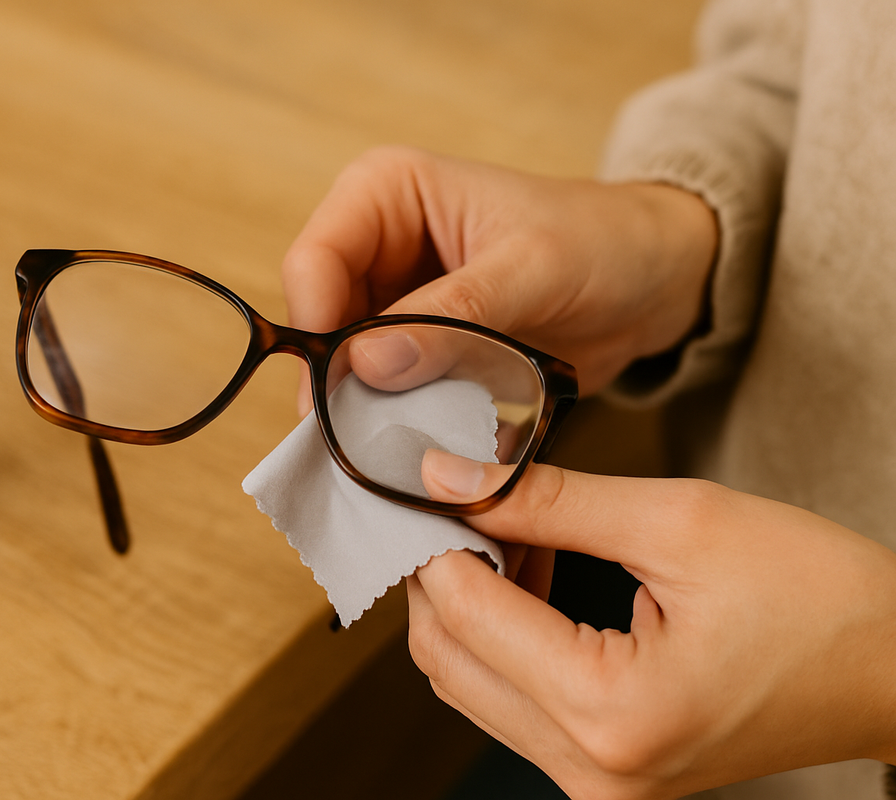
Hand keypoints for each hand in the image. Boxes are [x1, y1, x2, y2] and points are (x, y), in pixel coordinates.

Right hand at [282, 146, 716, 412]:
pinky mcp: (415, 348)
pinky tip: (418, 447)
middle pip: (318, 322)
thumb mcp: (533, 271)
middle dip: (337, 381)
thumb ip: (452, 315)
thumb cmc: (602, 244)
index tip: (344, 393)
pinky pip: (384, 390)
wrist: (654, 281)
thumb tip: (366, 365)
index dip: (319, 330)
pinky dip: (397, 421)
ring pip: (343, 365)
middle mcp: (374, 243)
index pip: (314, 262)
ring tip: (394, 451)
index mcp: (386, 192)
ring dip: (365, 410)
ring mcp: (391, 301)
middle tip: (360, 442)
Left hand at [408, 450, 895, 799]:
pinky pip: (512, 702)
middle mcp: (593, 769)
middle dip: (439, 569)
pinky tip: (534, 573)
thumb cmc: (817, 594)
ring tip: (513, 527)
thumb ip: (548, 500)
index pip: (463, 613)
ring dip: (470, 601)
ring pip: (470, 683)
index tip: (429, 478)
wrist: (895, 668)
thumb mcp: (678, 522)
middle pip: (447, 658)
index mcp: (613, 711)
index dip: (432, 535)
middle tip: (465, 495)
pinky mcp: (606, 775)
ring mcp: (597, 784)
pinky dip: (504, 635)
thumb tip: (450, 478)